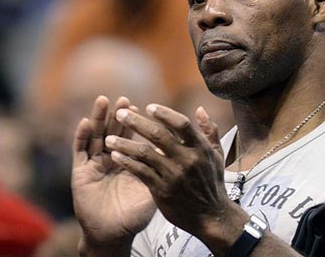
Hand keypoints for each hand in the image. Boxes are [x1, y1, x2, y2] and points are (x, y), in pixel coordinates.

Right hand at [71, 96, 155, 248]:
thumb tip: (178, 151)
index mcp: (129, 162)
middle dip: (118, 115)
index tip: (145, 108)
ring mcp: (95, 164)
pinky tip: (85, 122)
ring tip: (103, 101)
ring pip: (96, 136)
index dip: (138, 123)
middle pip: (114, 131)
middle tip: (124, 99)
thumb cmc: (135, 215)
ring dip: (98, 118)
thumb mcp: (152, 190)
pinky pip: (80, 151)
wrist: (114, 235)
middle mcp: (110, 159)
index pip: (133, 137)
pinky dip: (81, 136)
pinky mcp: (80, 172)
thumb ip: (162, 171)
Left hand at [105, 104, 235, 239]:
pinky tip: (115, 155)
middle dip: (136, 122)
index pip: (181, 123)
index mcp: (200, 148)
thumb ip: (209, 130)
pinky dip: (127, 162)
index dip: (164, 113)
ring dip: (124, 144)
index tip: (149, 107)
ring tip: (108, 138)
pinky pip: (140, 172)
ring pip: (144, 153)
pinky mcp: (162, 190)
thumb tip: (199, 109)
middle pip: (158, 134)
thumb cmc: (212, 182)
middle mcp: (187, 159)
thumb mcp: (217, 155)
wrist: (211, 216)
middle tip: (119, 113)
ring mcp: (173, 175)